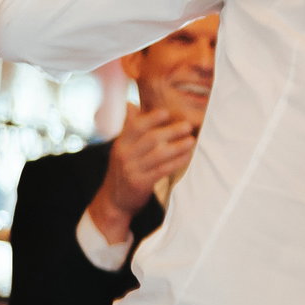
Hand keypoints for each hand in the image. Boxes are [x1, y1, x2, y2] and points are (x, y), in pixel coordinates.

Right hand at [92, 104, 198, 242]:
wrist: (114, 200)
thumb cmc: (123, 170)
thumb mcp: (121, 149)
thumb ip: (128, 129)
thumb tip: (130, 105)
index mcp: (120, 143)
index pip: (135, 126)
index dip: (151, 118)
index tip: (166, 112)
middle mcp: (124, 155)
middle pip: (150, 139)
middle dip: (171, 131)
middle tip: (187, 125)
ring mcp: (132, 170)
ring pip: (158, 155)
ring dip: (177, 147)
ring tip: (191, 141)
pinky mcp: (140, 183)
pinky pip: (162, 170)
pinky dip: (176, 162)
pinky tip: (187, 157)